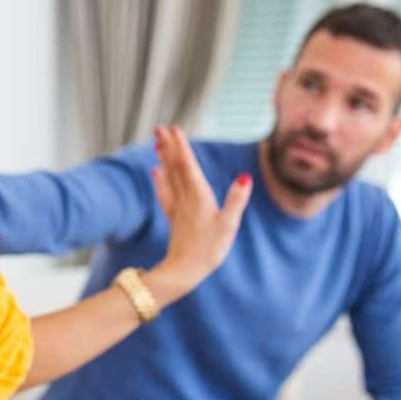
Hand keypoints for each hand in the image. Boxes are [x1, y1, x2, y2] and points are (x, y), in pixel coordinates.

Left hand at [148, 125, 251, 301]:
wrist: (184, 271)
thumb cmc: (209, 250)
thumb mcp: (229, 225)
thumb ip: (236, 200)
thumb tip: (245, 177)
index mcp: (199, 196)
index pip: (188, 166)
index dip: (182, 147)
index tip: (174, 128)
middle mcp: (185, 198)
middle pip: (175, 167)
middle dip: (168, 146)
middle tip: (159, 128)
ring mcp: (177, 207)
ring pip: (168, 176)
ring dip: (163, 158)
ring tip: (156, 142)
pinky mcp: (174, 217)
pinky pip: (165, 193)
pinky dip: (160, 180)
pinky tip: (155, 171)